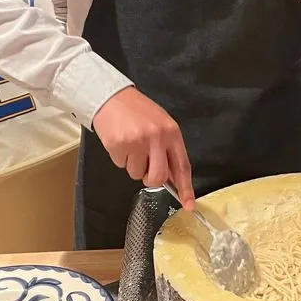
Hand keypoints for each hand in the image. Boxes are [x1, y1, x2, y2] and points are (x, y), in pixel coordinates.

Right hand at [93, 88, 194, 207]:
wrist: (111, 96)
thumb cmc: (138, 111)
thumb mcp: (161, 125)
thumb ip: (168, 149)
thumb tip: (171, 178)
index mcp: (171, 132)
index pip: (182, 166)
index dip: (185, 188)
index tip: (188, 205)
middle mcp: (156, 138)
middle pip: (158, 177)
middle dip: (151, 179)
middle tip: (145, 168)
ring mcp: (136, 142)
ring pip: (136, 174)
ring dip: (133, 165)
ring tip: (130, 145)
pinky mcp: (118, 145)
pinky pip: (121, 165)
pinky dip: (120, 158)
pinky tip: (120, 141)